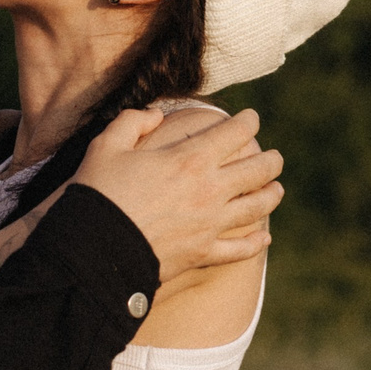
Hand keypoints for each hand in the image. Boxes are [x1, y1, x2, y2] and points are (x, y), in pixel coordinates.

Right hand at [70, 109, 282, 276]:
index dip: (248, 122)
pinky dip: (255, 243)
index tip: (252, 118)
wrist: (93, 250)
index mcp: (190, 159)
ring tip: (277, 189)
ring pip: (257, 207)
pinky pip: (240, 250)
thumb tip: (155, 115)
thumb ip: (132, 122)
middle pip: (258, 170)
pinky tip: (264, 239)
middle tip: (274, 157)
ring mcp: (211, 224)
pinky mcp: (203, 254)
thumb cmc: (98, 194)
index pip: (234, 133)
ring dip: (272, 195)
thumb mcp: (106, 145)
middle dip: (271, 160)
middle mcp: (210, 190)